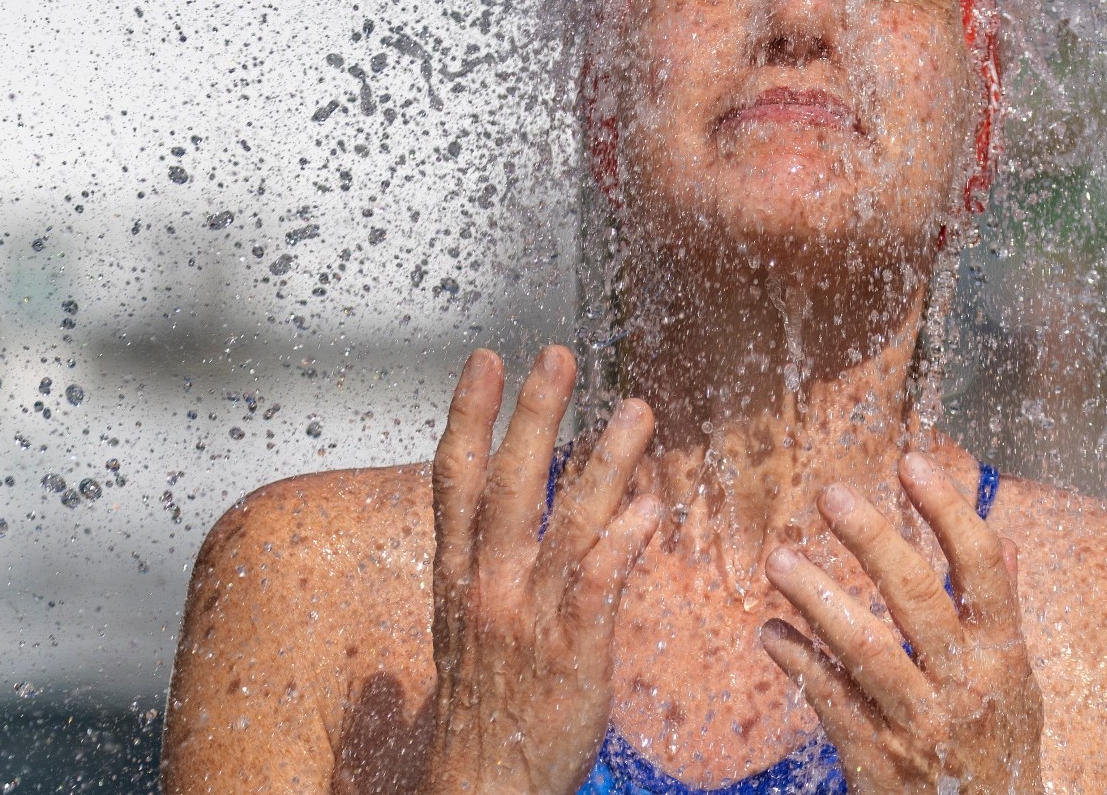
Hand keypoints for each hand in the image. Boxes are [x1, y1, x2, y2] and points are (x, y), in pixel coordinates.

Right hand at [425, 347, 661, 793]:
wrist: (484, 791)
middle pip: (508, 484)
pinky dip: (624, 539)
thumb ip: (464, 578)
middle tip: (560, 355)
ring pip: (568, 522)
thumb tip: (453, 543)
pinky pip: (600, 584)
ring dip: (604, 461)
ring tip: (636, 409)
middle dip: (533, 415)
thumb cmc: (480, 713)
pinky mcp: (573, 652)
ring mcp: (528, 617)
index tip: (486, 359)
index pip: (455, 480)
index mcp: (457, 577)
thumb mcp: (456, 634)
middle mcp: (487, 586)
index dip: (468, 415)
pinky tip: (653, 505)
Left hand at [760, 453, 1043, 793]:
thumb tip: (1008, 537)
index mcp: (1004, 656)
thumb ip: (1005, 611)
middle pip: (916, 596)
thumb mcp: (1020, 685)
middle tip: (830, 494)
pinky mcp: (875, 757)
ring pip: (864, 648)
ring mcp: (918, 723)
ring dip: (817, 598)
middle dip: (872, 539)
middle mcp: (965, 685)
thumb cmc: (999, 752)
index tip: (913, 461)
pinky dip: (797, 661)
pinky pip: (829, 699)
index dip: (949, 510)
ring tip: (778, 560)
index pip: (981, 568)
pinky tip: (770, 632)